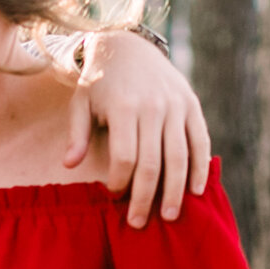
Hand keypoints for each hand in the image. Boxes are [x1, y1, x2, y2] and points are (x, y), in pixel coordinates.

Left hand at [66, 30, 211, 227]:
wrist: (128, 45)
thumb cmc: (99, 81)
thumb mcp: (80, 102)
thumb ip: (76, 133)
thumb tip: (69, 165)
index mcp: (125, 107)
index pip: (125, 157)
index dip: (120, 181)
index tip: (113, 195)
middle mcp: (153, 107)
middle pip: (153, 163)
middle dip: (146, 197)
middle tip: (139, 223)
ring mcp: (176, 106)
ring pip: (179, 157)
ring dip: (175, 191)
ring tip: (170, 217)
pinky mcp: (192, 105)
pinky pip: (200, 141)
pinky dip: (200, 168)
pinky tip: (196, 191)